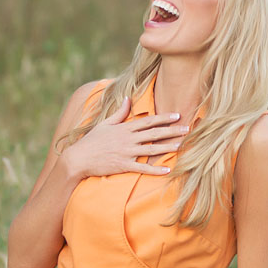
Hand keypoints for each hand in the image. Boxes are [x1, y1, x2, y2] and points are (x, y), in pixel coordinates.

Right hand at [61, 96, 190, 177]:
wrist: (79, 158)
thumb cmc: (92, 141)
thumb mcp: (105, 123)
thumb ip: (120, 112)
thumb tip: (128, 98)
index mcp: (125, 128)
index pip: (148, 121)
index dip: (164, 118)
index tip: (177, 116)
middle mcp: (128, 139)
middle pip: (154, 133)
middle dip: (172, 131)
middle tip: (188, 128)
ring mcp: (126, 152)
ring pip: (151, 149)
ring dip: (167, 147)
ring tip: (182, 145)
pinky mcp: (123, 166)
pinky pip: (142, 168)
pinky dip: (155, 169)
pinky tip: (167, 169)